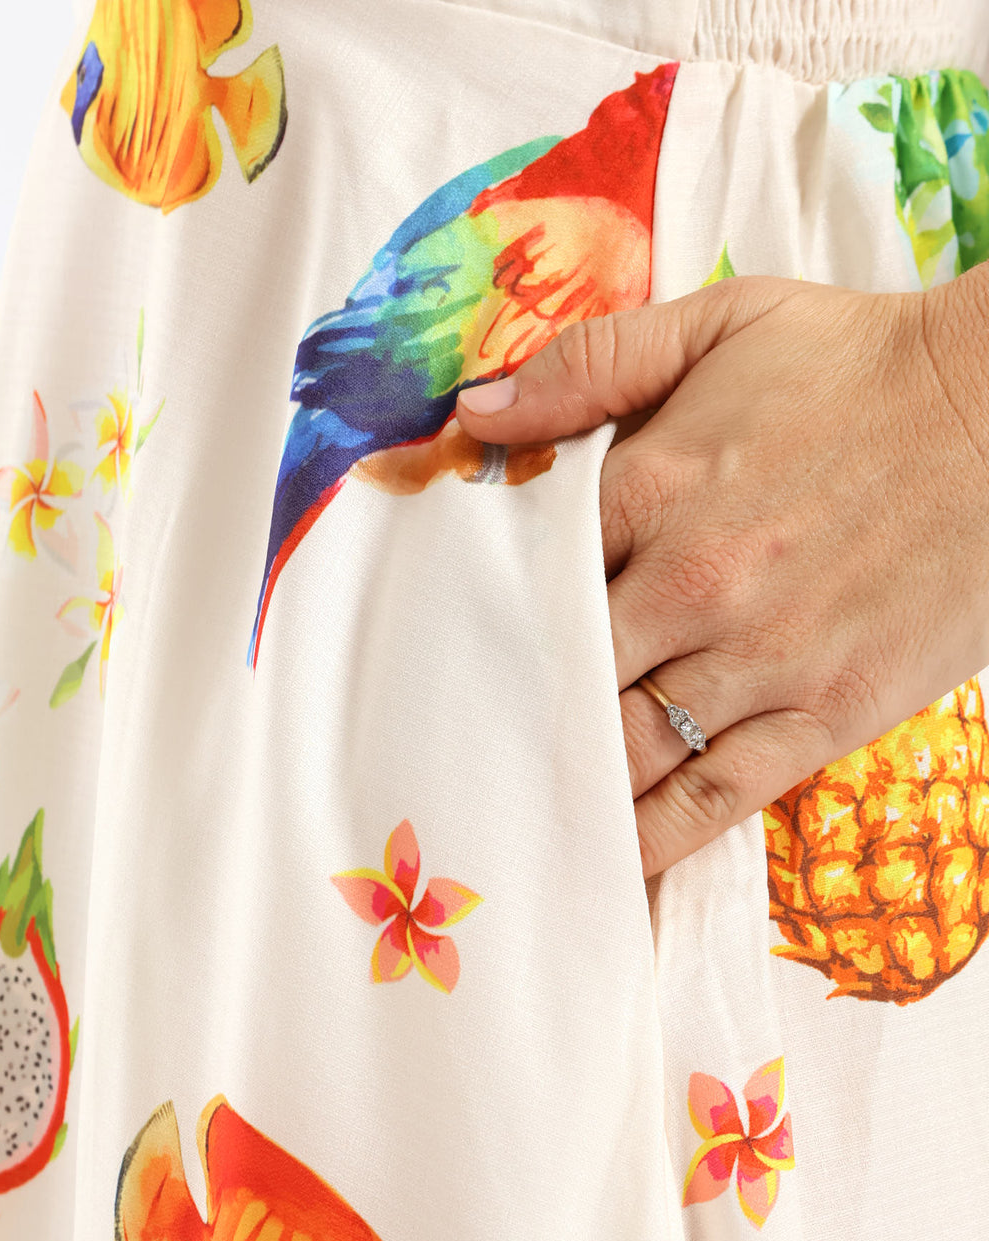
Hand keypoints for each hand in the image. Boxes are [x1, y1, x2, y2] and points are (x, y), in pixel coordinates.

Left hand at [455, 272, 988, 874]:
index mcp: (654, 485)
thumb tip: (472, 412)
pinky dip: (650, 843)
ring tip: (496, 823)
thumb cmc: (860, 367)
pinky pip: (713, 800)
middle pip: (559, 674)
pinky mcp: (822, 717)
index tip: (429, 651)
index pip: (525, 571)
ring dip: (559, 786)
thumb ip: (590, 365)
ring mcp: (759, 660)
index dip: (472, 615)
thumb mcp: (720, 322)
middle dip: (502, 712)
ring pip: (624, 750)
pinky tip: (601, 869)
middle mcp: (694, 585)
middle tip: (442, 751)